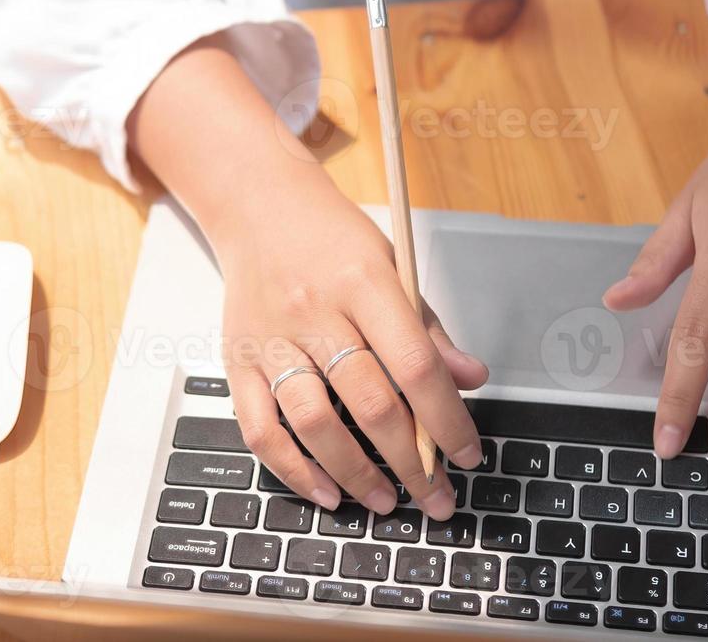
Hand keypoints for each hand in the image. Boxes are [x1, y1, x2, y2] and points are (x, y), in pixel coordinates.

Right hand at [214, 169, 488, 519]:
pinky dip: (292, 469)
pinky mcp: (237, 361)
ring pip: (314, 422)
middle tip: (436, 496)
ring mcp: (270, 339)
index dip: (447, 419)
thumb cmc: (332, 239)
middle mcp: (313, 312)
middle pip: (370, 402)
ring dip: (355, 474)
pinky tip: (325, 491)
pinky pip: (260, 429)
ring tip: (385, 500)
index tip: (468, 455)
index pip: (415, 365)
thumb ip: (427, 328)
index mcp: (363, 282)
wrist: (258, 206)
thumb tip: (470, 379)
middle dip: (411, 462)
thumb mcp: (392, 264)